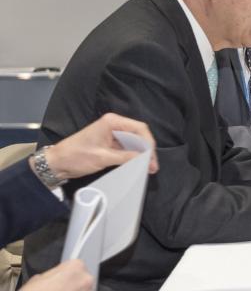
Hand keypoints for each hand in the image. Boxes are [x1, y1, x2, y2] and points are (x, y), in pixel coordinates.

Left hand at [38, 113, 157, 179]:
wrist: (57, 163)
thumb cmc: (76, 156)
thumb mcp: (103, 157)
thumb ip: (126, 157)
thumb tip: (146, 160)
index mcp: (112, 122)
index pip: (139, 128)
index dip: (149, 143)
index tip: (152, 159)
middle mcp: (113, 125)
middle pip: (139, 134)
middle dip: (147, 150)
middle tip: (153, 166)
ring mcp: (112, 134)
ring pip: (134, 141)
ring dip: (141, 154)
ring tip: (148, 168)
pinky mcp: (109, 143)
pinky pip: (127, 147)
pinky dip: (133, 156)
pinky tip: (138, 165)